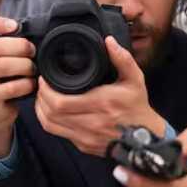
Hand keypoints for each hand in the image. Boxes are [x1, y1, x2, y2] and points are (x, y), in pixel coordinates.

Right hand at [0, 17, 36, 157]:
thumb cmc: (4, 83)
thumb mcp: (3, 62)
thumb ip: (11, 48)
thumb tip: (34, 34)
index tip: (15, 25)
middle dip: (20, 46)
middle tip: (33, 52)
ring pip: (3, 65)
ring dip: (25, 66)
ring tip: (33, 70)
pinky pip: (11, 87)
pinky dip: (26, 84)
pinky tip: (30, 86)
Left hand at [34, 36, 163, 156]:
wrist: (146, 138)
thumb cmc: (137, 107)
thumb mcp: (134, 79)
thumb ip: (122, 58)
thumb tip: (108, 41)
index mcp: (101, 104)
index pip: (60, 102)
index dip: (46, 91)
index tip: (44, 79)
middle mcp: (91, 123)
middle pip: (51, 114)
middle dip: (41, 98)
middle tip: (41, 86)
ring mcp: (86, 137)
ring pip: (50, 125)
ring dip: (41, 110)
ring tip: (43, 97)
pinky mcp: (83, 145)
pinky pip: (58, 134)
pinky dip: (49, 121)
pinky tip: (51, 111)